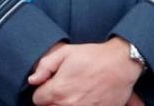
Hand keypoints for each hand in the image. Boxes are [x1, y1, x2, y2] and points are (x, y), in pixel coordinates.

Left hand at [29, 38, 143, 105]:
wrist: (121, 63)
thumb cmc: (93, 56)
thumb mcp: (65, 52)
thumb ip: (45, 66)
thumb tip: (33, 80)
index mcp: (58, 91)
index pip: (37, 99)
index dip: (43, 90)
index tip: (51, 84)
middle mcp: (69, 105)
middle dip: (53, 100)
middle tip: (64, 89)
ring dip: (66, 104)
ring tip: (75, 94)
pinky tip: (86, 99)